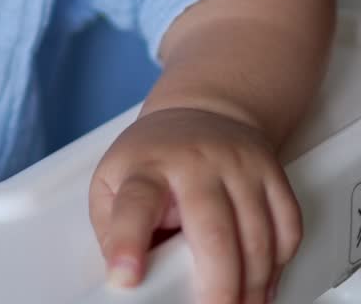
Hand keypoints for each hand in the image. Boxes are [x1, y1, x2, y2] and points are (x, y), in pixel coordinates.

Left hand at [89, 107, 300, 303]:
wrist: (200, 114)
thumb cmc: (155, 158)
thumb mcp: (113, 181)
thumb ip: (113, 229)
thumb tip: (123, 279)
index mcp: (146, 166)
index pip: (134, 204)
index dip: (128, 243)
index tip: (125, 279)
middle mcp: (194, 162)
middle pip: (212, 232)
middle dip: (218, 286)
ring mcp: (238, 165)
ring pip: (257, 239)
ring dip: (252, 287)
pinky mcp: (272, 174)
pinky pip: (288, 231)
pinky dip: (279, 266)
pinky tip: (262, 282)